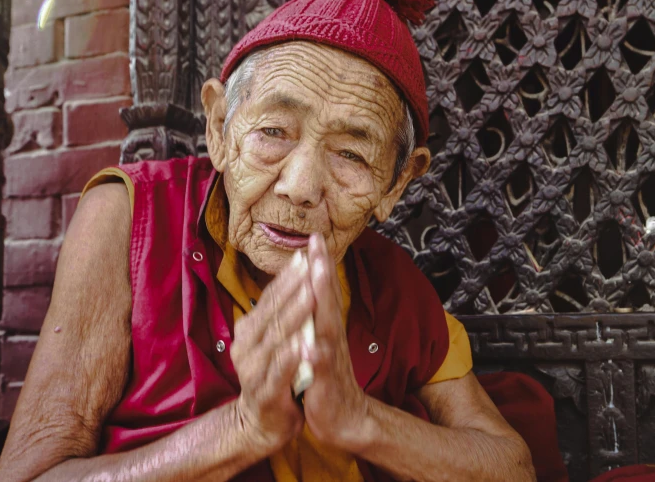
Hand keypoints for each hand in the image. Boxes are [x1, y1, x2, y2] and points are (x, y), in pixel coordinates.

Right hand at [230, 250, 314, 455]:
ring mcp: (255, 370)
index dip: (289, 274)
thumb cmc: (274, 374)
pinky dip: (291, 358)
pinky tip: (304, 346)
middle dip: (292, 286)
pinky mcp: (266, 394)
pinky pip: (279, 373)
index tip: (306, 250)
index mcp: (252, 330)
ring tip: (310, 294)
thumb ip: (280, 310)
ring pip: (276, 338)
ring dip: (293, 315)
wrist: (261, 423)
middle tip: (309, 261)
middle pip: (272, 311)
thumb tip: (296, 272)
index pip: (271, 296)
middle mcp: (248, 346)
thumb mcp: (276, 340)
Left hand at [302, 233, 369, 451]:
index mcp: (327, 327)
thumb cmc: (328, 377)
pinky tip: (309, 346)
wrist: (345, 419)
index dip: (321, 264)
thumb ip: (319, 315)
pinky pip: (320, 370)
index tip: (315, 236)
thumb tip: (314, 285)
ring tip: (317, 277)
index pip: (324, 291)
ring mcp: (330, 359)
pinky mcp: (325, 385)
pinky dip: (315, 357)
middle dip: (323, 271)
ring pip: (327, 327)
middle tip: (319, 244)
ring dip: (323, 301)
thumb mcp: (322, 340)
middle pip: (328, 300)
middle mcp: (331, 337)